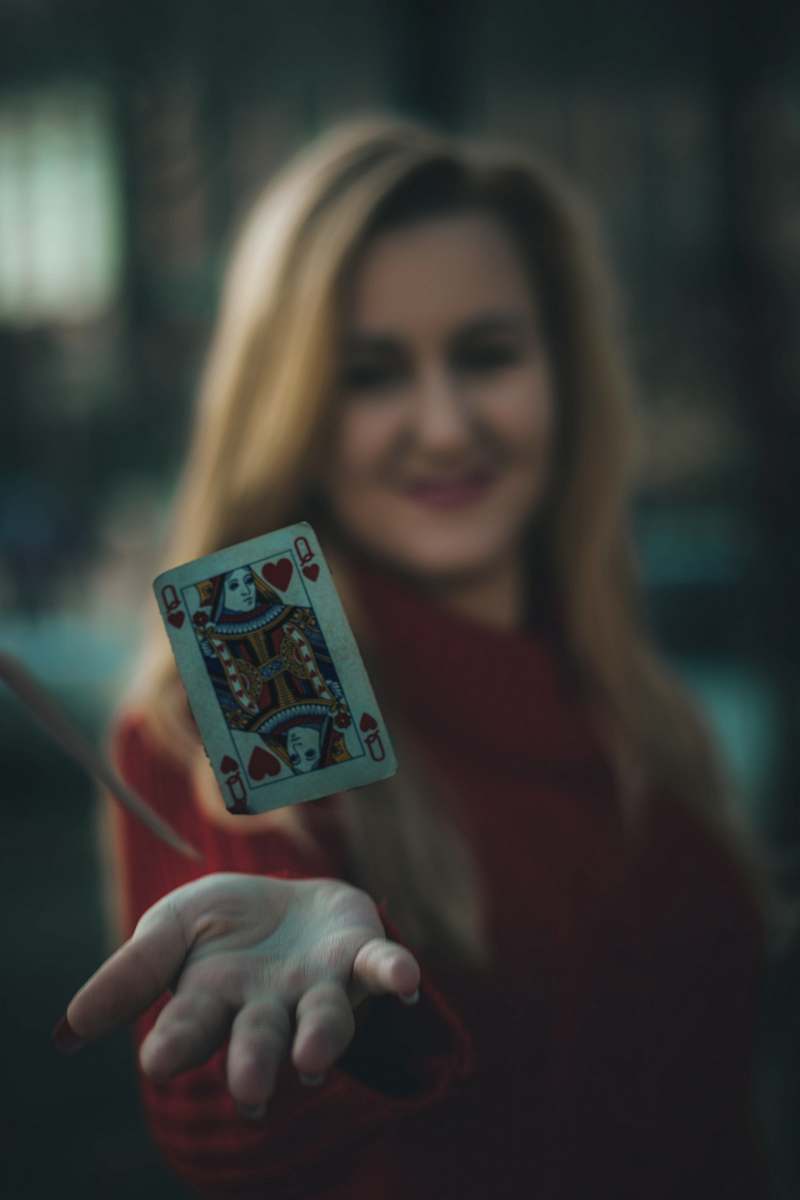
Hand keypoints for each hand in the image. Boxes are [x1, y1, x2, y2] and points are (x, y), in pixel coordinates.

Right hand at [61, 872, 420, 1115]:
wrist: (284, 896)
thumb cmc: (220, 926)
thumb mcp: (167, 930)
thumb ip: (128, 976)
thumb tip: (66, 1033)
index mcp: (215, 1003)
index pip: (191, 1029)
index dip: (176, 1045)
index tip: (159, 1064)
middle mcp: (270, 1007)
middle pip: (260, 1040)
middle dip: (255, 1064)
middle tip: (253, 1093)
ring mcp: (319, 985)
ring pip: (324, 1019)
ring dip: (322, 1039)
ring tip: (313, 1062)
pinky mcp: (359, 954)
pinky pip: (380, 967)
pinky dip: (394, 975)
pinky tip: (408, 982)